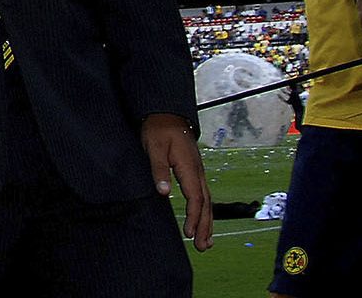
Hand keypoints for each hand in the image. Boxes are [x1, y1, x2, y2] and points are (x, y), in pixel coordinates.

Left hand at [141, 114, 211, 251]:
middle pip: (205, 203)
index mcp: (189, 167)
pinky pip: (203, 195)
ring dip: (207, 222)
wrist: (167, 114)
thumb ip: (159, 170)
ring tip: (206, 243)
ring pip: (207, 201)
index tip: (189, 233)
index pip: (195, 197)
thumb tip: (164, 193)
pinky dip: (205, 211)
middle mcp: (198, 171)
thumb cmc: (159, 130)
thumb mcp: (154, 148)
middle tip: (202, 247)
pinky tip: (203, 220)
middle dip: (204, 226)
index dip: (193, 216)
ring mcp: (199, 171)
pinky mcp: (195, 171)